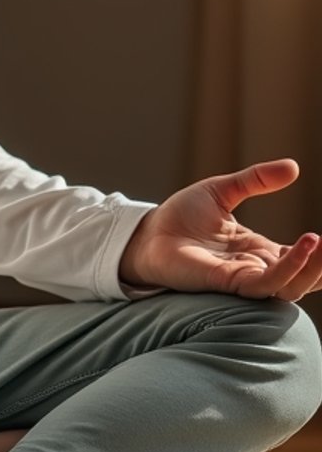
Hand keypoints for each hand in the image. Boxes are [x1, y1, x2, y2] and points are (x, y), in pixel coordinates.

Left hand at [119, 158, 321, 300]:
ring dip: (310, 268)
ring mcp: (243, 278)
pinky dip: (286, 269)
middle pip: (303, 277)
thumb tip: (294, 166)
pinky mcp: (226, 282)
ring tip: (321, 243)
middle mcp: (256, 269)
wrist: (148, 232)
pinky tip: (299, 248)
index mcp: (259, 251)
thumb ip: (257, 180)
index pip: (301, 259)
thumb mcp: (224, 190)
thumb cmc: (182, 216)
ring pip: (290, 285)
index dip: (320, 253)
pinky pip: (264, 283)